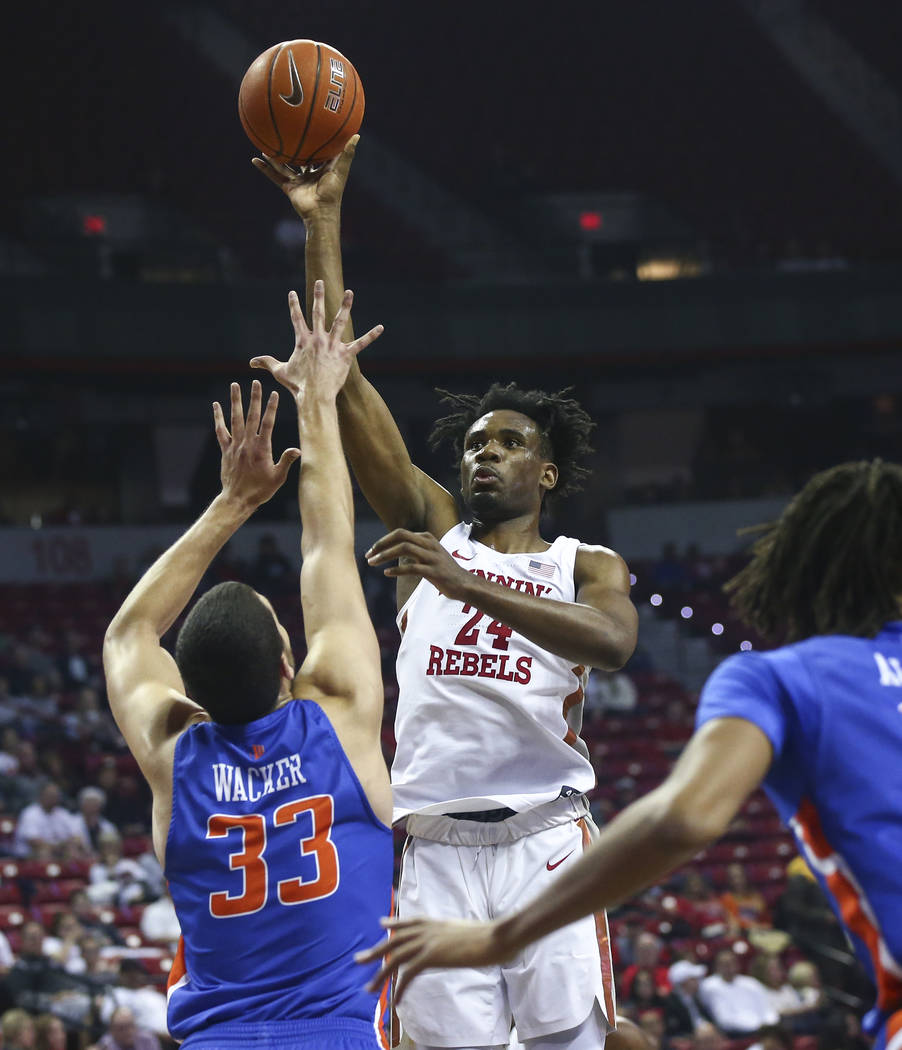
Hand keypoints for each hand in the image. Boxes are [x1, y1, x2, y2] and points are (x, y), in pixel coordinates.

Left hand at [213, 380, 300, 508]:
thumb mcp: (278, 478)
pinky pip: (221, 431)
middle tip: (255, 382)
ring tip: (234, 386)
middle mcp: (247, 444)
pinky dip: (218, 418)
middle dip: (254, 398)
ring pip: (235, 419)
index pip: (268, 423)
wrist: (237, 500)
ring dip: (235, 401)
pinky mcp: (226, 450)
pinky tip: (216, 406)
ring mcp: (235, 446)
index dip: (271, 408)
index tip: (274, 394)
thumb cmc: (260, 491)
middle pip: (251, 416)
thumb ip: (286, 461)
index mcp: (262, 449)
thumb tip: (298, 449)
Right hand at [250, 282, 382, 402]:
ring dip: (345, 306)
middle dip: (318, 295)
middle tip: (319, 281)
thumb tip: (251, 362)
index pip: (296, 318)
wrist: (314, 396)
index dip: (293, 305)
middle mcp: (318, 339)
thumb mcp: (279, 372)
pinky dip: (371, 336)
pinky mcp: (346, 355)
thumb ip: (266, 363)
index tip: (292, 293)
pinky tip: (381, 328)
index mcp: (302, 341)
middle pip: (318, 312)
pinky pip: (361, 343)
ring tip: (349, 292)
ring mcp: (333, 345)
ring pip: (340, 321)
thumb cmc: (297, 386)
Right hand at [252, 135, 357, 220]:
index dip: (316, 140)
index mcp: (323, 169)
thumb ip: (347, 154)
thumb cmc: (333, 193)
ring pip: (284, 165)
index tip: (311, 125)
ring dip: (275, 156)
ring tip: (266, 143)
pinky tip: (255, 159)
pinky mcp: (289, 188)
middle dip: (293, 147)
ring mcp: (299, 181)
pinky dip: (265, 169)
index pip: (319, 152)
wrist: (320, 213)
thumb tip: (357, 135)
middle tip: (285, 130)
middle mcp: (310, 174)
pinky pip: (274, 176)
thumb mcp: (340, 170)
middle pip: (300, 157)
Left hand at [355, 917, 510, 1003]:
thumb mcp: (463, 930)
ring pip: (396, 958)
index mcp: (435, 922)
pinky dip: (399, 988)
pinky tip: (395, 1001)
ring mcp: (428, 942)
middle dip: (376, 951)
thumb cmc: (487, 936)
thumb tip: (452, 940)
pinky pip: (409, 974)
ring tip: (369, 987)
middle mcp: (427, 929)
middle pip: (395, 941)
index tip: (382, 924)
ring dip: (381, 974)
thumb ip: (452, 934)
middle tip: (359, 960)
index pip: (409, 922)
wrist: (495, 936)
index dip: (394, 924)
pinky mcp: (432, 956)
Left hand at [365, 529, 470, 597]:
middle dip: (382, 544)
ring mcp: (432, 557)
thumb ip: (415, 549)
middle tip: (368, 555)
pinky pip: (412, 568)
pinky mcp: (434, 571)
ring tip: (373, 563)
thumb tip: (395, 549)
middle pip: (401, 536)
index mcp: (427, 538)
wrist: (464, 584)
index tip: (372, 551)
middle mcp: (429, 544)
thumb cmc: (444, 571)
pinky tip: (387, 574)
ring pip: (404, 549)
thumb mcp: (430, 555)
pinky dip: (397, 570)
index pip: (400, 533)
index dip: (383, 540)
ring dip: (385, 555)